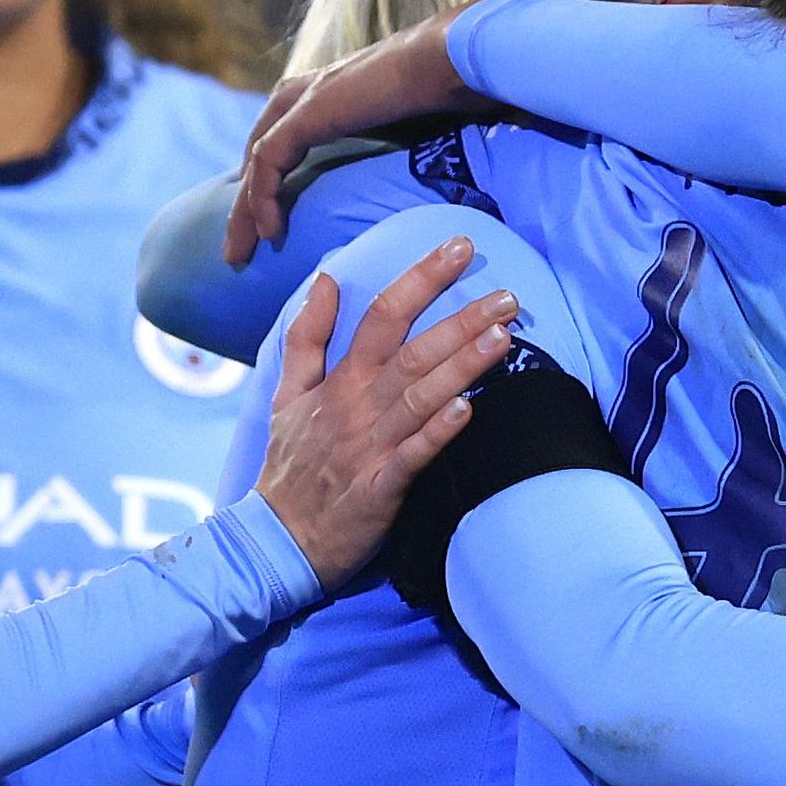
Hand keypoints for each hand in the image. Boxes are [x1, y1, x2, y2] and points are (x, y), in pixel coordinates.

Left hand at [230, 13, 472, 262]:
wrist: (451, 59)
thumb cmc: (448, 88)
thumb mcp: (411, 125)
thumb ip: (394, 144)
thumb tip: (418, 177)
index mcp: (327, 91)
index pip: (279, 138)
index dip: (267, 180)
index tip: (266, 221)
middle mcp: (307, 91)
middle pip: (258, 151)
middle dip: (244, 202)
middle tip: (238, 248)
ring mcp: (305, 99)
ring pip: (257, 162)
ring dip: (245, 210)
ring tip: (241, 254)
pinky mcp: (309, 112)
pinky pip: (270, 162)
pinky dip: (264, 199)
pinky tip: (270, 231)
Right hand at [250, 241, 514, 580]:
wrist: (277, 538)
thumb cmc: (291, 464)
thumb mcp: (286, 394)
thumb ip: (307, 336)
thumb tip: (325, 278)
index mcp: (340, 380)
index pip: (382, 314)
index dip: (421, 278)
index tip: (459, 247)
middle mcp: (357, 406)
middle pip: (412, 351)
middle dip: (461, 320)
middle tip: (508, 295)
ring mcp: (370, 446)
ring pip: (420, 397)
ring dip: (461, 366)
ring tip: (503, 337)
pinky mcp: (381, 488)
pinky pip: (413, 455)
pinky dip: (438, 431)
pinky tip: (468, 409)